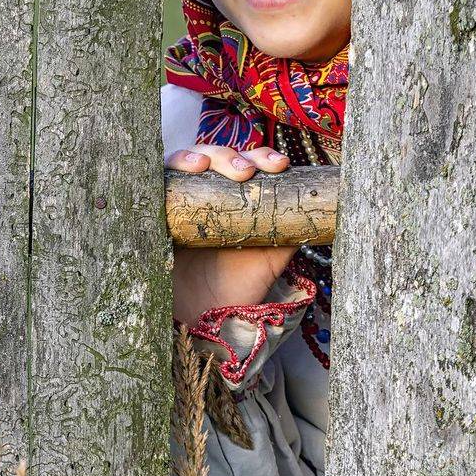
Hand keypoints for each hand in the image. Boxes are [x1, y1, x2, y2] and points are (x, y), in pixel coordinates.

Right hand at [165, 142, 297, 325]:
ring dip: (200, 155)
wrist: (202, 319)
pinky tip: (184, 169)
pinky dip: (169, 167)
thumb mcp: (270, 259)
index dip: (263, 158)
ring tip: (206, 165)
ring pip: (187, 161)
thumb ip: (289, 234)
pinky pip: (158, 180)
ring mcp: (180, 199)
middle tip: (245, 172)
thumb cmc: (237, 288)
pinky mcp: (154, 210)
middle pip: (219, 158)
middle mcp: (209, 192)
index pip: (250, 165)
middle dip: (233, 157)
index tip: (280, 165)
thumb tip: (320, 212)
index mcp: (238, 198)